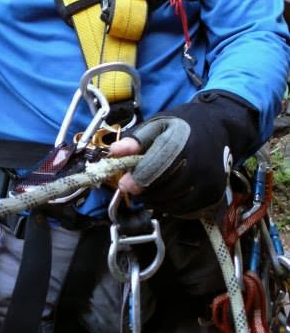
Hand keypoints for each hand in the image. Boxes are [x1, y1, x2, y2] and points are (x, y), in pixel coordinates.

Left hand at [109, 93, 258, 216]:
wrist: (218, 128)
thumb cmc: (184, 125)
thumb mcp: (158, 124)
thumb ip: (136, 139)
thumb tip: (115, 152)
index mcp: (181, 143)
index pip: (157, 168)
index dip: (138, 179)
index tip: (124, 184)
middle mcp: (198, 165)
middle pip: (164, 189)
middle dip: (144, 191)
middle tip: (134, 186)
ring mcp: (208, 182)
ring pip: (173, 203)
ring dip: (154, 199)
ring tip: (148, 187)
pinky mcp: (212, 195)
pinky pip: (184, 209)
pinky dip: (170, 205)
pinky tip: (164, 193)